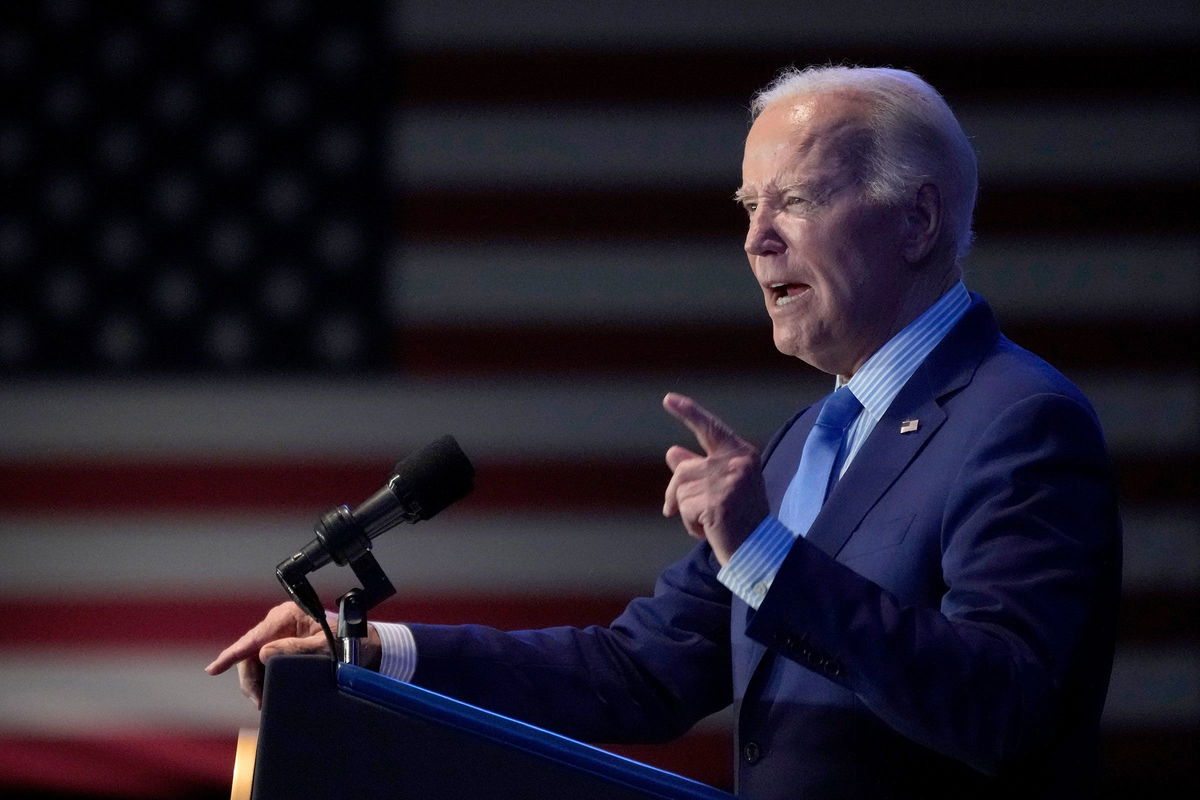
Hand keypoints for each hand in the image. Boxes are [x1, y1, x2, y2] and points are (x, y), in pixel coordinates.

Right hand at [204, 601, 381, 707]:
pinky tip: (266, 694)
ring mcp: (280, 634)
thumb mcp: (325, 648)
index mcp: (289, 615)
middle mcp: (280, 622)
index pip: (254, 637)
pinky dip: (263, 680)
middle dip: (251, 680)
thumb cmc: (349, 643)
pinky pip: (263, 664)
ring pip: (254, 661)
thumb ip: (297, 649)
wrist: (364, 647)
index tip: (213, 669)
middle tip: (259, 703)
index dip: (232, 654)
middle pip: (250, 653)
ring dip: (256, 683)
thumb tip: (264, 654)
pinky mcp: (282, 646)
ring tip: (263, 702)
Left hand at [662, 393, 768, 565]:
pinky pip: (684, 510)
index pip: (710, 428)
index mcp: (742, 453)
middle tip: (681, 512)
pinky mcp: (717, 503)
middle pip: (683, 470)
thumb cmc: (742, 517)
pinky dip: (690, 525)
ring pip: (680, 492)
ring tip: (710, 522)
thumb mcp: (723, 486)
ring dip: (687, 512)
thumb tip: (672, 452)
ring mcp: (728, 482)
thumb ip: (698, 467)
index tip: (668, 399)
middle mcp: (737, 462)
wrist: (760, 549)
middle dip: (676, 493)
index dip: (688, 412)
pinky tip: (710, 531)